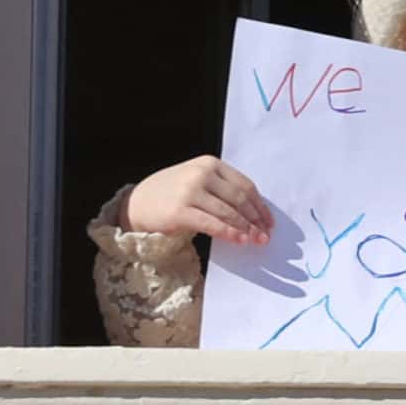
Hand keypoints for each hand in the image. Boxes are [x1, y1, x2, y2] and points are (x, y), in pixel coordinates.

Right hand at [122, 156, 273, 245]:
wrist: (136, 202)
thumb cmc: (172, 193)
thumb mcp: (197, 179)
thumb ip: (222, 188)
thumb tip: (254, 212)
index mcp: (210, 163)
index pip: (245, 185)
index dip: (260, 205)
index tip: (269, 221)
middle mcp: (201, 174)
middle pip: (239, 199)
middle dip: (256, 219)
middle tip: (266, 235)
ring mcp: (190, 191)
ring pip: (228, 212)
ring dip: (247, 229)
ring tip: (257, 240)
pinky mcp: (180, 211)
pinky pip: (212, 224)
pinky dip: (230, 233)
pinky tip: (240, 241)